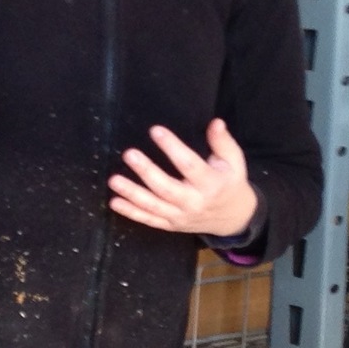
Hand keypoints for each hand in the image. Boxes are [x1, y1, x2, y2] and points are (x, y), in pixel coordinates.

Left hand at [109, 121, 258, 237]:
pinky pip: (149, 220)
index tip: (156, 131)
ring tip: (114, 180)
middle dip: (146, 171)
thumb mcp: (234, 162)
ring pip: (154, 206)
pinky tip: (115, 202)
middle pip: (166, 188)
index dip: (172, 147)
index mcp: (211, 184)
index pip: (189, 165)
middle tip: (129, 154)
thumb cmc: (230, 183)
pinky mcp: (171, 225)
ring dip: (132, 194)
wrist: (233, 218)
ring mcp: (181, 216)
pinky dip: (131, 213)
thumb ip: (223, 142)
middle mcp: (194, 202)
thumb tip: (215, 122)